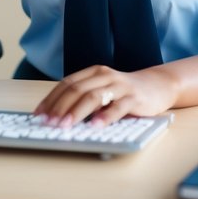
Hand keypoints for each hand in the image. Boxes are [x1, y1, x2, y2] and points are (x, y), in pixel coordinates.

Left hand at [33, 65, 177, 127]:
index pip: (67, 84)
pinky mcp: (134, 98)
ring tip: (65, 125)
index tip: (39, 115)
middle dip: (59, 107)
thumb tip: (57, 117)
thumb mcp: (103, 90)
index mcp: (94, 72)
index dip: (51, 99)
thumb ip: (84, 98)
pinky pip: (117, 107)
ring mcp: (120, 86)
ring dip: (76, 112)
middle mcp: (105, 76)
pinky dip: (105, 117)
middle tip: (48, 123)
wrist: (158, 86)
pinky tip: (95, 126)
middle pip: (77, 89)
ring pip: (93, 96)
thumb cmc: (125, 92)